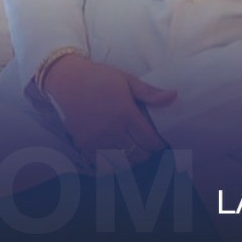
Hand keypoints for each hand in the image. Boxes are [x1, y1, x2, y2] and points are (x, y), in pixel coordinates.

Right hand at [40, 54, 175, 171]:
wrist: (67, 81)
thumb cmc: (100, 77)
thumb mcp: (127, 80)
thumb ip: (150, 92)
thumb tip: (174, 95)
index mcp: (125, 112)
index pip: (150, 140)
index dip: (158, 143)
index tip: (159, 141)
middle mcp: (112, 129)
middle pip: (139, 154)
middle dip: (146, 151)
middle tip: (146, 144)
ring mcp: (97, 139)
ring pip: (123, 162)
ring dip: (131, 158)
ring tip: (132, 149)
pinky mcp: (84, 145)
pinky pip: (104, 164)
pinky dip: (113, 162)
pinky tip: (115, 152)